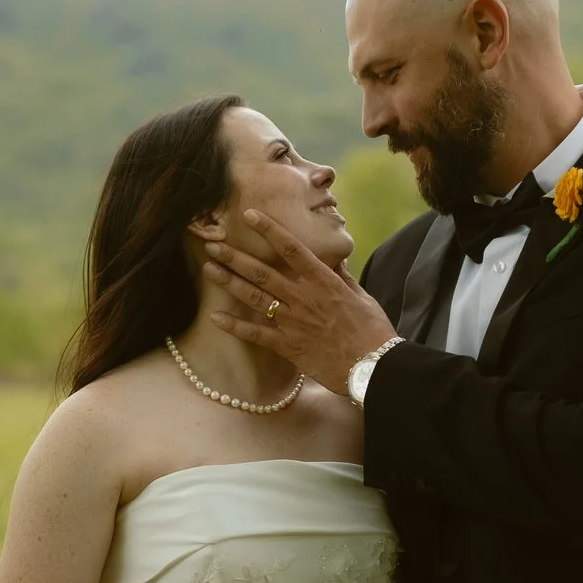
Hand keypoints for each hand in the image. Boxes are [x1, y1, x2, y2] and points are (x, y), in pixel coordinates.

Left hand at [203, 211, 397, 393]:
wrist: (373, 367)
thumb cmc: (373, 331)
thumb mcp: (361, 297)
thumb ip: (343, 278)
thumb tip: (335, 260)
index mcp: (324, 281)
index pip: (292, 249)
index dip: (270, 230)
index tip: (251, 215)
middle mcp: (304, 297)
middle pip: (263, 272)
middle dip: (236, 257)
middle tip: (213, 244)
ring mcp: (294, 322)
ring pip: (255, 298)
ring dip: (230, 283)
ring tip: (209, 269)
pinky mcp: (289, 346)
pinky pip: (257, 335)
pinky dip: (235, 326)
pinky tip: (216, 317)